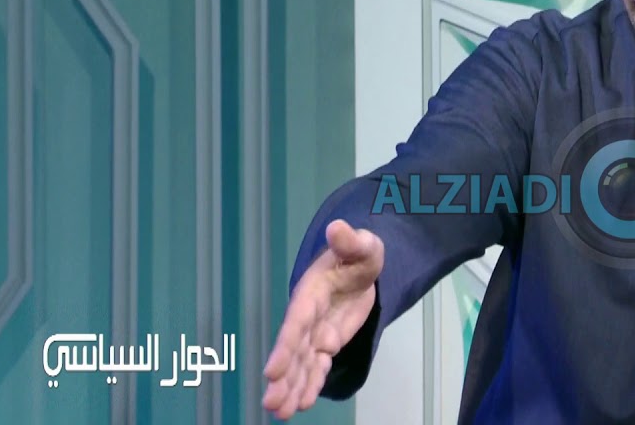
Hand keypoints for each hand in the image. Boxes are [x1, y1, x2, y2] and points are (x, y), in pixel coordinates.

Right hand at [262, 219, 382, 419]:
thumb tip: (337, 227)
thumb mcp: (362, 245)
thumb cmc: (358, 253)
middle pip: (294, 350)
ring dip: (292, 388)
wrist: (361, 265)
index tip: (271, 371)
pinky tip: (302, 404)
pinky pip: (318, 366)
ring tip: (281, 414)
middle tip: (271, 404)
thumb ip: (350, 241)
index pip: (296, 323)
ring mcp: (316, 332)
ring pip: (302, 364)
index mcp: (311, 294)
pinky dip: (311, 384)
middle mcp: (308, 317)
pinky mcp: (328, 342)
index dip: (284, 347)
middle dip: (283, 377)